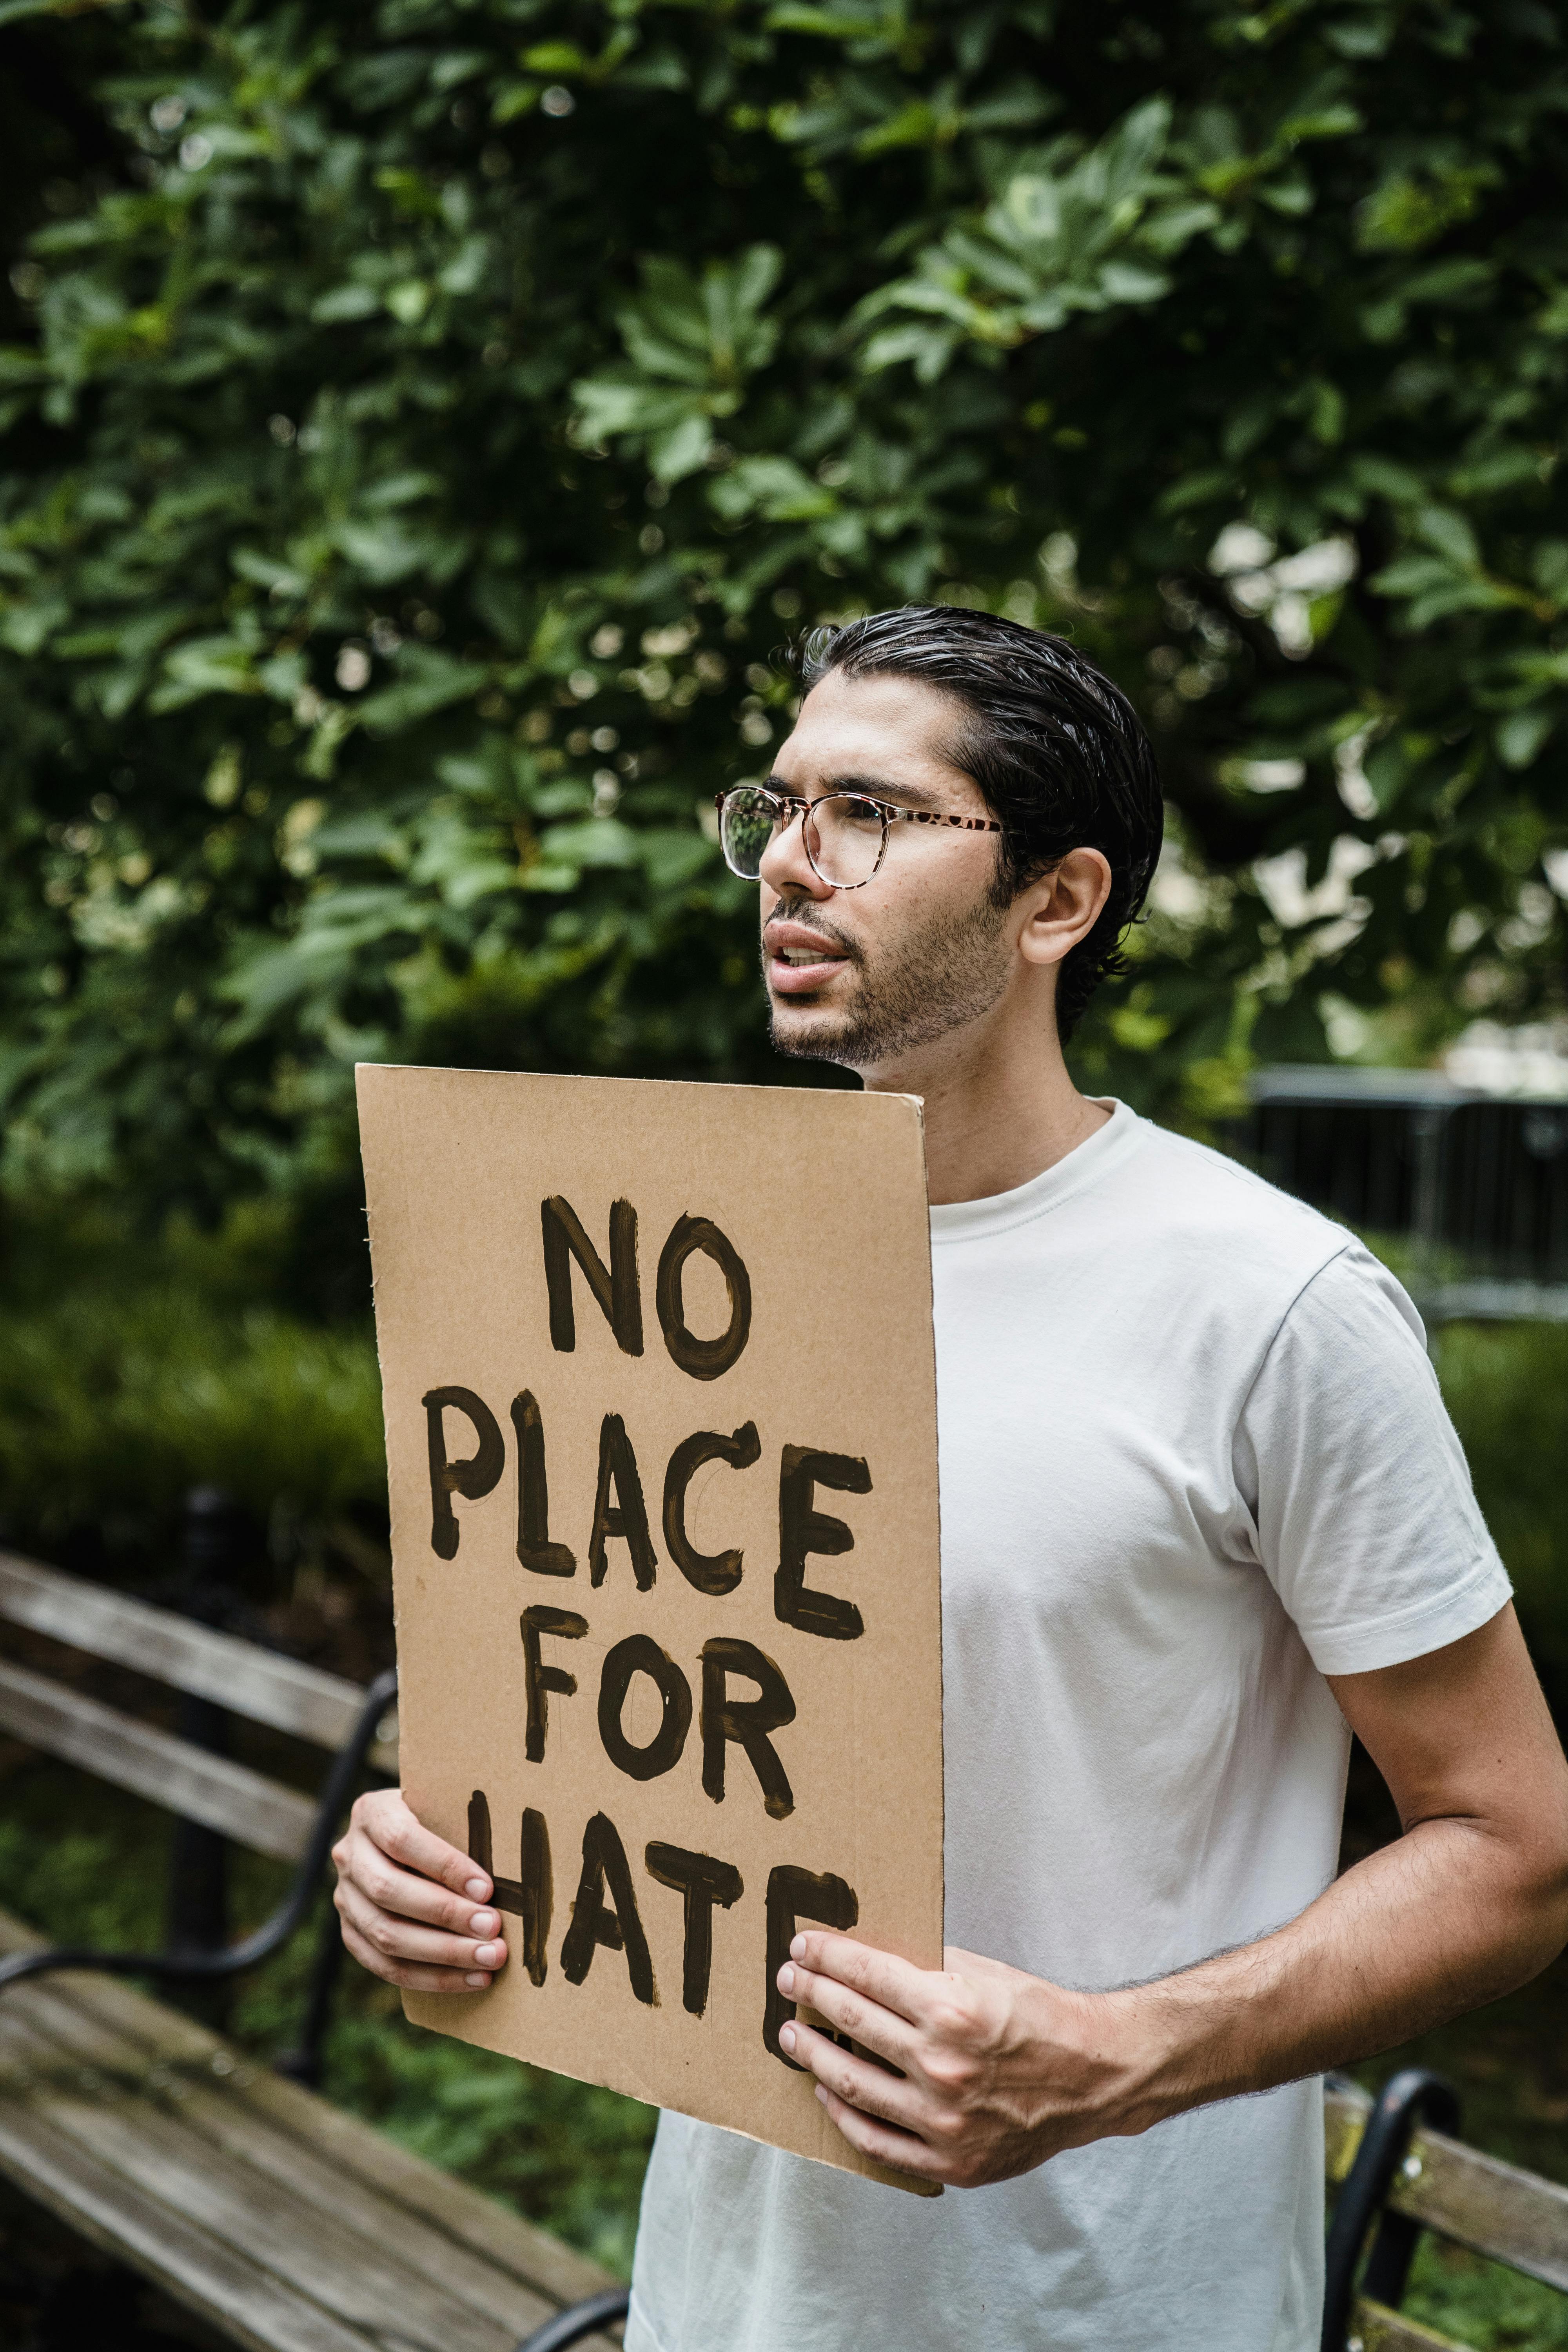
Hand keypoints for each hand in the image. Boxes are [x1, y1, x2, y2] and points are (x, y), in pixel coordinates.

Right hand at [331, 1787, 509, 1993]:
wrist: (402, 1836)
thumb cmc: (439, 1819)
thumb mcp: (444, 1809)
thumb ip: (462, 1830)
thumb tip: (505, 1875)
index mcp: (372, 1813)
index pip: (402, 1840)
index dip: (444, 1866)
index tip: (486, 1888)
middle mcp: (350, 1855)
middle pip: (390, 1891)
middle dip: (446, 1915)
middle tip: (492, 1929)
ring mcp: (344, 1897)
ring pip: (386, 1935)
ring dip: (443, 1954)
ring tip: (489, 1959)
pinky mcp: (351, 1933)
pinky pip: (385, 1965)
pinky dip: (431, 1977)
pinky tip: (471, 1979)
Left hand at [776, 1936, 1152, 2186]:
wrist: (1094, 2077)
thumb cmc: (1041, 2018)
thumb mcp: (985, 1973)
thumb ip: (928, 1966)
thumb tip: (869, 1955)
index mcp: (952, 2011)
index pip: (867, 1975)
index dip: (828, 1956)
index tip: (803, 1946)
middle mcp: (943, 2067)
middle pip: (853, 2022)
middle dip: (812, 1994)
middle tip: (788, 1980)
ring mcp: (944, 2121)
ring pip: (854, 2084)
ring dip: (814, 2054)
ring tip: (791, 2035)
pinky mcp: (951, 2160)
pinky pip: (879, 2141)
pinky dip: (846, 2115)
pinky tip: (828, 2091)